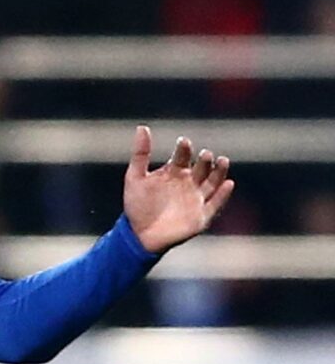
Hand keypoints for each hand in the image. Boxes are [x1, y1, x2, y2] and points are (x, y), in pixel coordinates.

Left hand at [123, 125, 234, 253]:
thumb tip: (142, 127)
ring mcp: (196, 198)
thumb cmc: (136, 206)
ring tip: (222, 160)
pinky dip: (223, 194)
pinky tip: (229, 183)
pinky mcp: (201, 215)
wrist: (138, 236)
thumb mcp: (134, 178)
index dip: (184, 149)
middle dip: (204, 160)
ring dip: (219, 172)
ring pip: (212, 182)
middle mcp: (188, 183)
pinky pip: (216, 203)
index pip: (183, 156)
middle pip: (201, 167)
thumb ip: (140, 154)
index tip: (183, 142)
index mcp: (173, 172)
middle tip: (205, 154)